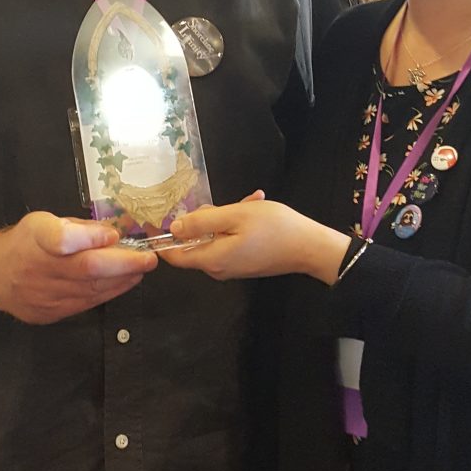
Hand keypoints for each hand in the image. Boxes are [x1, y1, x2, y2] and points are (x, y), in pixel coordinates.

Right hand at [0, 212, 157, 323]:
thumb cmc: (23, 243)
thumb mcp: (45, 221)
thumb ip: (79, 229)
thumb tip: (111, 235)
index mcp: (36, 238)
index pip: (62, 238)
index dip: (90, 238)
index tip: (113, 235)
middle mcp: (38, 269)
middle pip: (86, 269)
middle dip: (124, 265)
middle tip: (149, 259)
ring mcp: (43, 296)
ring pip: (90, 291)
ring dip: (121, 281)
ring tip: (140, 270)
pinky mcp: (48, 314)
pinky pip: (84, 304)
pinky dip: (106, 293)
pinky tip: (121, 283)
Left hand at [160, 191, 350, 283]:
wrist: (311, 247)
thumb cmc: (274, 228)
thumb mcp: (235, 216)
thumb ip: (201, 222)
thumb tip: (173, 228)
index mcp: (212, 260)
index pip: (174, 255)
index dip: (163, 237)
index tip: (160, 217)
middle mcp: (218, 268)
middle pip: (196, 242)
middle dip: (205, 218)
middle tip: (225, 202)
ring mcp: (233, 267)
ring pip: (215, 237)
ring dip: (226, 217)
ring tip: (248, 202)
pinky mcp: (245, 262)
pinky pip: (230, 240)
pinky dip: (238, 224)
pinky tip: (255, 207)